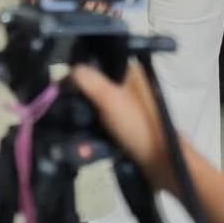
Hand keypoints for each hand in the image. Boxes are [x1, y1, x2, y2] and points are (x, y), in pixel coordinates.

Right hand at [69, 62, 174, 191]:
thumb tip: (66, 73)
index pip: (96, 59)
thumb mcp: (109, 98)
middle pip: (93, 81)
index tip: (62, 83)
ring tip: (67, 120)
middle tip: (62, 104)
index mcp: (129, 72)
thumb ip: (86, 79)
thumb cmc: (138, 126)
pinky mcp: (124, 125)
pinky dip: (89, 124)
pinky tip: (80, 131)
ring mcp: (127, 106)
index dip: (77, 69)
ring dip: (81, 112)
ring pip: (94, 102)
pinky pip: (99, 119)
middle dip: (77, 94)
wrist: (161, 163)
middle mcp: (128, 85)